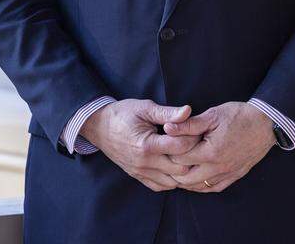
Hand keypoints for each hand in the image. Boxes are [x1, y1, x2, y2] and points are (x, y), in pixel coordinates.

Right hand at [80, 99, 201, 191]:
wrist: (99, 126)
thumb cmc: (122, 114)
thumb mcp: (145, 108)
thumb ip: (167, 112)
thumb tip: (188, 111)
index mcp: (146, 145)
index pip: (180, 147)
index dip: (193, 137)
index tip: (195, 130)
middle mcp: (144, 163)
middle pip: (180, 169)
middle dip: (191, 156)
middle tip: (194, 143)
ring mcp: (140, 172)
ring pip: (172, 182)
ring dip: (182, 170)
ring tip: (185, 154)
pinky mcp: (137, 176)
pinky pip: (159, 186)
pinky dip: (170, 179)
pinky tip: (174, 165)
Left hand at [163, 101, 275, 192]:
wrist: (267, 123)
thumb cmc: (239, 116)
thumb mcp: (213, 115)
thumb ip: (189, 124)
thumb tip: (167, 128)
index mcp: (210, 152)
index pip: (180, 159)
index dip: (170, 151)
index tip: (167, 143)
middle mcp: (218, 168)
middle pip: (185, 179)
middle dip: (174, 169)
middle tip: (170, 157)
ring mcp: (227, 174)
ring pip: (197, 187)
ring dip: (186, 180)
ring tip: (179, 167)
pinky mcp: (235, 176)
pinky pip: (213, 189)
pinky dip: (200, 186)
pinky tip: (196, 177)